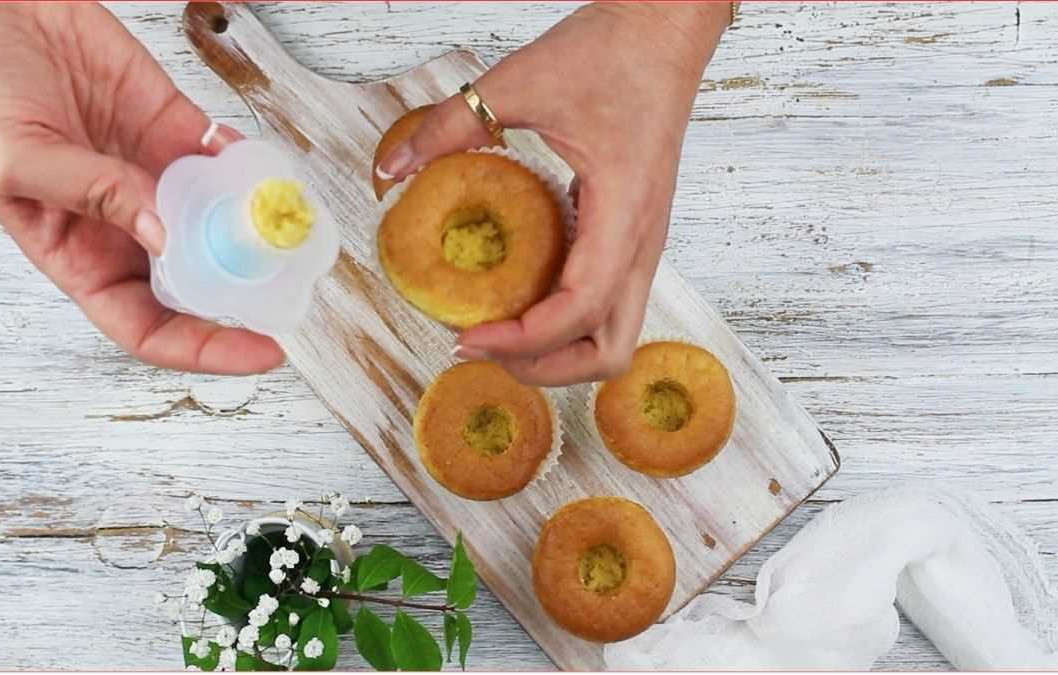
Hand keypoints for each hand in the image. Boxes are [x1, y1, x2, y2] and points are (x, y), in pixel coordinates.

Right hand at [0, 2, 283, 373]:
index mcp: (75, 252)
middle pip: (196, 284)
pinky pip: (225, 161)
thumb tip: (165, 236)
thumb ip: (92, 196)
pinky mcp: (174, 127)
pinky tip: (267, 174)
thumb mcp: (13, 158)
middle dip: (244, 296)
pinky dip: (252, 170)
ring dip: (257, 232)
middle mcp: (122, 223)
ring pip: (220, 223)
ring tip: (291, 233)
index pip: (145, 324)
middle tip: (290, 291)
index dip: (203, 348)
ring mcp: (153, 175)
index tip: (257, 350)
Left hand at [377, 3, 727, 385]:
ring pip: (614, 337)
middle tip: (482, 345)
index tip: (465, 337)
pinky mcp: (633, 237)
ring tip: (499, 335)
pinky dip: (565, 323)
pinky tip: (520, 299)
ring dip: (559, 352)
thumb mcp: (519, 82)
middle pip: (608, 351)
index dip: (521, 340)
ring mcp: (643, 245)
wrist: (664, 32)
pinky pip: (607, 305)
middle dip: (545, 366)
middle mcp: (642, 242)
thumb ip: (450, 125)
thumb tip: (392, 168)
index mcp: (623, 212)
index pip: (579, 310)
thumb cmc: (613, 53)